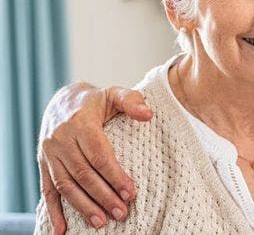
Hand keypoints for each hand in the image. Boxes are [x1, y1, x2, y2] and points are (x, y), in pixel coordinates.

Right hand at [38, 83, 153, 233]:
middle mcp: (61, 140)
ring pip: (66, 185)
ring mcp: (49, 154)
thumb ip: (132, 101)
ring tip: (101, 223)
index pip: (99, 155)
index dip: (114, 175)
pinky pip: (47, 190)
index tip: (130, 193)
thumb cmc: (96, 101)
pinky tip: (62, 230)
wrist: (63, 101)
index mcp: (80, 123)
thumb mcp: (115, 93)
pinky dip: (54, 212)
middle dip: (103, 196)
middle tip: (122, 213)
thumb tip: (148, 115)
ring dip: (83, 206)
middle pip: (83, 174)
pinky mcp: (43, 164)